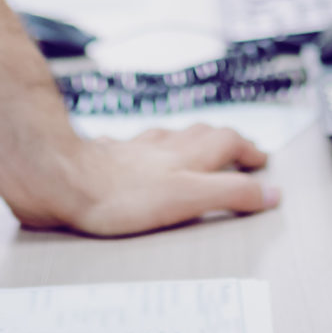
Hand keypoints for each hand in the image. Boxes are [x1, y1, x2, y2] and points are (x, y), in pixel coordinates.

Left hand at [16, 124, 278, 236]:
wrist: (61, 181)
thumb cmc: (120, 194)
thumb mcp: (188, 198)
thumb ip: (231, 193)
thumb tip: (270, 193)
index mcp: (186, 156)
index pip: (227, 143)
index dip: (248, 150)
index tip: (261, 160)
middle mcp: (161, 149)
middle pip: (200, 134)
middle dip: (222, 140)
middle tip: (236, 148)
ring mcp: (131, 151)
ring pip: (166, 137)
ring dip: (185, 140)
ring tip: (192, 144)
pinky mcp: (102, 159)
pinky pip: (128, 147)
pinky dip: (140, 148)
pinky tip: (132, 152)